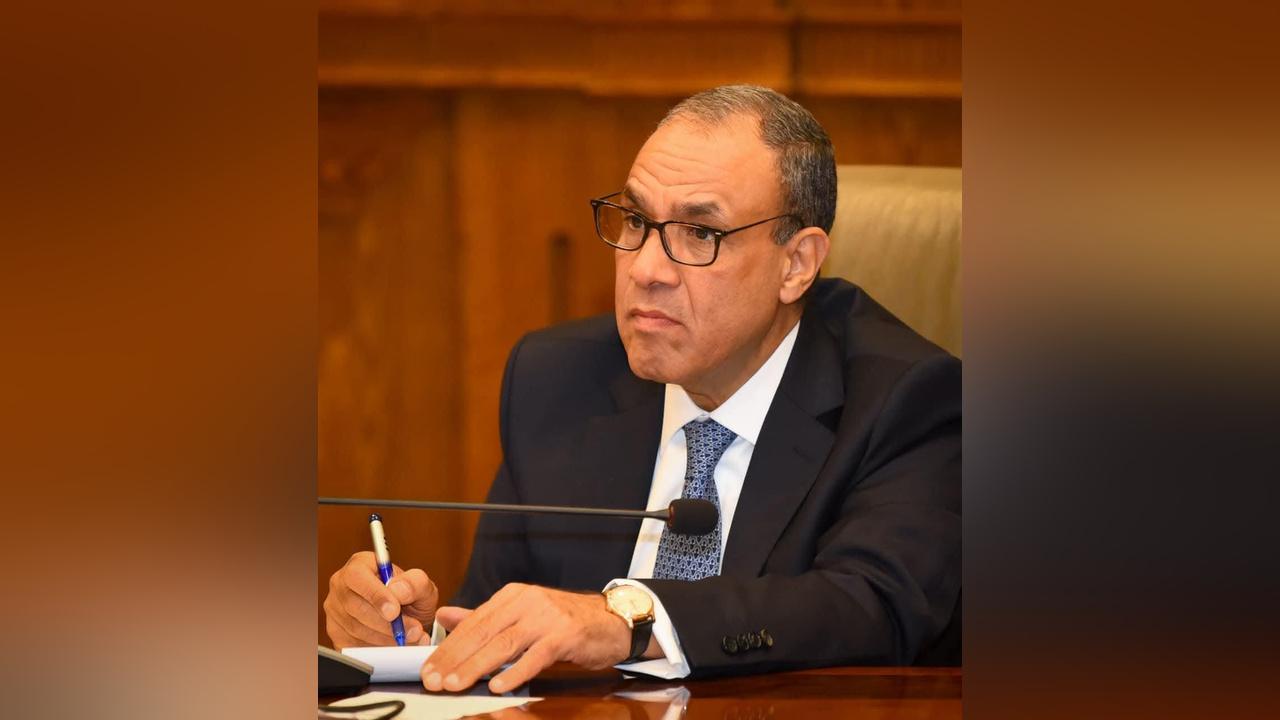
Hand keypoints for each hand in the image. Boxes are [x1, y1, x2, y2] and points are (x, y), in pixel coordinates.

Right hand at [323, 551, 437, 648]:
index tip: (394, 611)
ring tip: (409, 638)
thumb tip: (397, 590)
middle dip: (386, 623)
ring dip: (385, 638)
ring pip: (355, 628)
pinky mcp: (336, 632)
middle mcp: (341, 585)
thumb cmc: (411, 597)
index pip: (357, 576)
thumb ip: (415, 583)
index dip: (374, 595)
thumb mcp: (422, 586)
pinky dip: (377, 648)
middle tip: (411, 630)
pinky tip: (395, 645)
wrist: (408, 619)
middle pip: (355, 606)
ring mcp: (335, 609)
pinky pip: (352, 644)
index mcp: (360, 564)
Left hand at [420, 583, 631, 693]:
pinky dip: (515, 671)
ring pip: (504, 643)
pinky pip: (535, 656)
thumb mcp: (521, 614)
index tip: (429, 668)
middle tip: (434, 680)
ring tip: (456, 684)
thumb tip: (446, 616)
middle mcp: (526, 602)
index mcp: (512, 596)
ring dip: (476, 666)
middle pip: (483, 632)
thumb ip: (483, 617)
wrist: (610, 620)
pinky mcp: (565, 635)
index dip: (448, 646)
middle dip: (454, 658)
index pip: (472, 623)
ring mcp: (546, 617)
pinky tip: (498, 685)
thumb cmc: (564, 621)